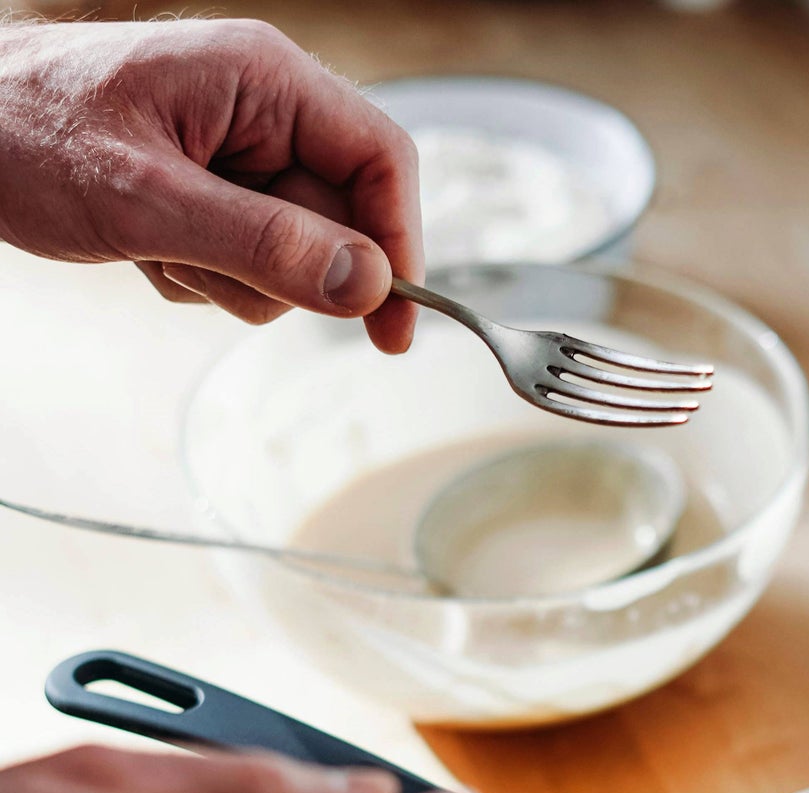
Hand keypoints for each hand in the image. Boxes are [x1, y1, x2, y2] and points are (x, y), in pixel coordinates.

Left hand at [0, 18, 420, 351]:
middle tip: (204, 267)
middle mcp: (265, 109)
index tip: (393, 327)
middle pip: (341, 221)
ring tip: (158, 247)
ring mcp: (242, 152)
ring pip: (294, 258)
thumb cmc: (29, 135)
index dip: (401, 246)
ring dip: (230, 280)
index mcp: (265, 79)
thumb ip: (264, 245)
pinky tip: (147, 246)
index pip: (381, 161)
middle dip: (281, 270)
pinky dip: (201, 275)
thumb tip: (366, 286)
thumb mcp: (147, 200)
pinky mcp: (217, 192)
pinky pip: (250, 264)